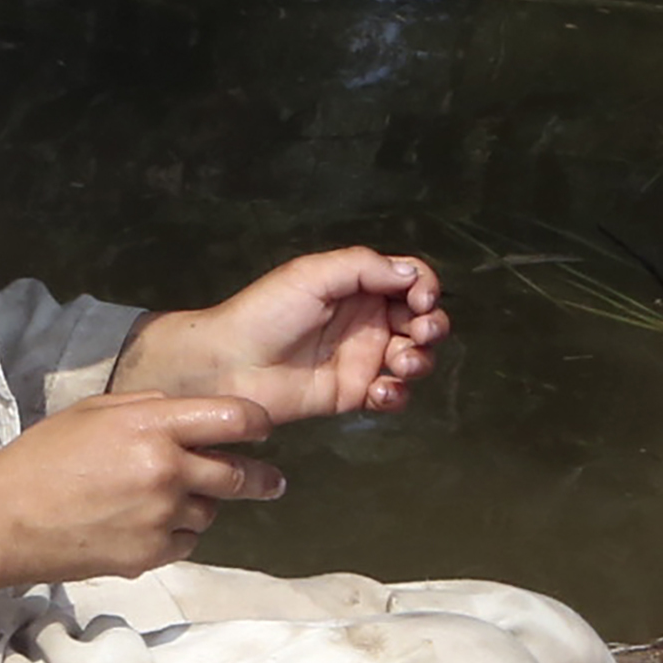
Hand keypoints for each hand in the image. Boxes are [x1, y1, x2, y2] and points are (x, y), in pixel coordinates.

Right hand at [0, 392, 280, 610]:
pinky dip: (178, 534)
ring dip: (202, 505)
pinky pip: (188, 543)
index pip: (235, 418)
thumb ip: (149, 407)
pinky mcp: (151, 555)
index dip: (258, 423)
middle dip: (258, 477)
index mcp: (153, 426)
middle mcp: (166, 471)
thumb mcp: (94, 412)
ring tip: (165, 500)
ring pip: (211, 512)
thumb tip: (193, 412)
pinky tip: (145, 525)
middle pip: (238, 474)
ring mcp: (161, 517)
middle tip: (270, 481)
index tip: (263, 430)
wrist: (4, 519)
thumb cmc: (42, 458)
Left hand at [115, 249, 447, 426]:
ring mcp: (361, 357)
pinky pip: (392, 395)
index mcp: (357, 285)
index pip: (409, 280)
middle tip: (421, 332)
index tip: (421, 301)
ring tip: (402, 363)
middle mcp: (365, 319)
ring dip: (419, 360)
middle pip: (421, 320)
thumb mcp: (313, 274)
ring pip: (414, 357)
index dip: (425, 288)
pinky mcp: (353, 393)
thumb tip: (413, 275)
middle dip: (432, 326)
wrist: (230, 365)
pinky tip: (381, 392)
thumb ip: (365, 267)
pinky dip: (397, 394)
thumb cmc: (264, 313)